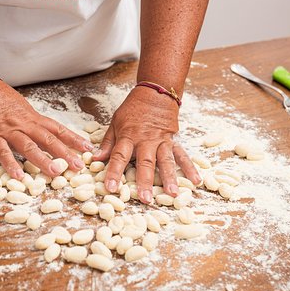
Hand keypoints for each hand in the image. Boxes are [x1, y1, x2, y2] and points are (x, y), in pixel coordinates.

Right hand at [0, 76, 92, 179]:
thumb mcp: (21, 107)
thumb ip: (32, 121)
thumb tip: (45, 132)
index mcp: (32, 118)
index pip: (57, 129)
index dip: (73, 139)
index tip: (88, 148)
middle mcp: (24, 124)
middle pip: (48, 139)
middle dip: (65, 153)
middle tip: (79, 166)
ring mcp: (8, 131)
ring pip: (28, 146)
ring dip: (42, 160)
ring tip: (55, 172)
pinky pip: (2, 152)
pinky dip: (10, 164)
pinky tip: (18, 176)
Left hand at [93, 86, 200, 202]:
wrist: (155, 93)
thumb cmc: (133, 109)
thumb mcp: (115, 122)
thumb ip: (107, 143)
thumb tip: (94, 159)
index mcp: (128, 136)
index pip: (119, 156)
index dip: (114, 172)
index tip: (111, 187)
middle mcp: (145, 140)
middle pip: (145, 162)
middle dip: (145, 181)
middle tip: (145, 198)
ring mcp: (161, 141)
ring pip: (165, 160)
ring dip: (170, 177)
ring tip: (173, 193)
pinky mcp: (173, 140)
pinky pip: (182, 155)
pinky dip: (190, 167)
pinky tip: (195, 180)